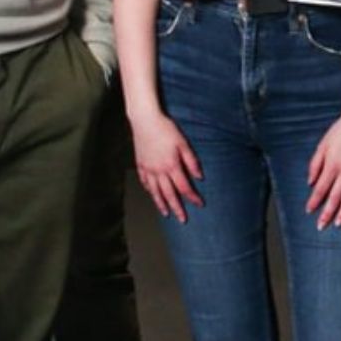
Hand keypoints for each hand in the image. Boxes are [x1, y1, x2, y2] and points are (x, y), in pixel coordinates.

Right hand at [130, 105, 203, 223]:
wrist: (145, 120)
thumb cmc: (166, 129)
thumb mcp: (183, 143)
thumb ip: (191, 161)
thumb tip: (199, 177)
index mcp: (171, 165)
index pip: (184, 187)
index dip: (192, 197)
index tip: (200, 204)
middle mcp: (159, 171)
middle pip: (169, 194)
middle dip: (177, 208)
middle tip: (182, 220)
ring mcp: (148, 168)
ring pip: (155, 191)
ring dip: (161, 204)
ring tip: (166, 214)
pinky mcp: (140, 164)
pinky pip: (145, 181)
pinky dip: (149, 190)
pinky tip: (152, 194)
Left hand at [305, 108, 340, 229]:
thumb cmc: (340, 131)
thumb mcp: (321, 145)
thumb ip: (315, 165)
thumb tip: (310, 181)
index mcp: (332, 165)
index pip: (321, 189)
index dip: (314, 201)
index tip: (309, 211)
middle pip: (335, 197)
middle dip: (327, 213)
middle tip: (322, 225)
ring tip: (339, 223)